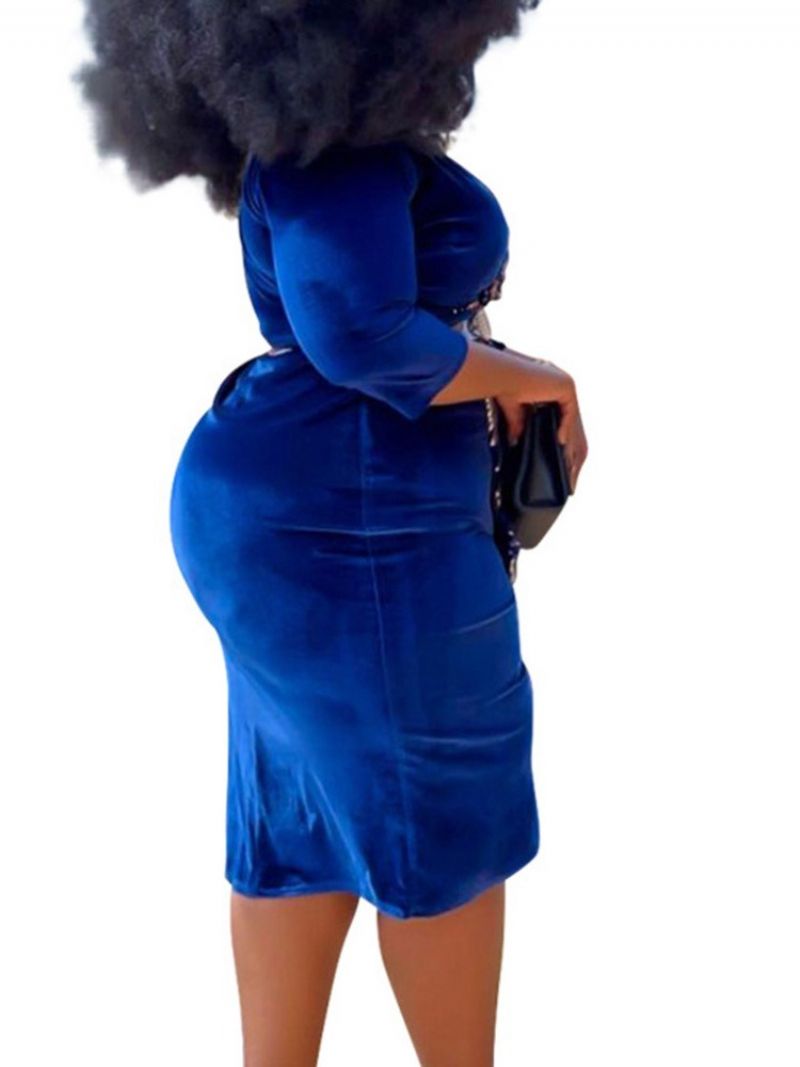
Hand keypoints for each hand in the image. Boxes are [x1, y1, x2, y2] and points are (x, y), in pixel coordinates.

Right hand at [496, 355, 588, 492]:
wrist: (500, 372)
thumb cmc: (503, 385)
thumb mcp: (514, 411)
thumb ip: (518, 425)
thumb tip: (516, 441)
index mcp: (552, 391)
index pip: (566, 422)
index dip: (567, 444)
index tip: (564, 466)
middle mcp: (563, 388)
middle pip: (575, 426)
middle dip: (574, 452)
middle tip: (570, 474)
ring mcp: (566, 386)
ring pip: (574, 422)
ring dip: (571, 445)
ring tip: (567, 464)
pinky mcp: (566, 387)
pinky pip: (569, 413)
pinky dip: (566, 429)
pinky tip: (561, 443)